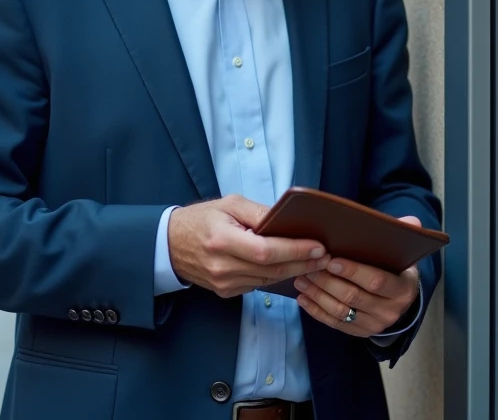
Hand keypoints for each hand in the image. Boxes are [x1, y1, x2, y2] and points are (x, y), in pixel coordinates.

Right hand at [168, 194, 331, 298]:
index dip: (295, 250)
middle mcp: (223, 267)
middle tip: (326, 256)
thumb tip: (286, 220)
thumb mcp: (229, 204)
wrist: (170, 245)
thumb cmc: (201, 219)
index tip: (318, 246)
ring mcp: (224, 284)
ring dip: (295, 272)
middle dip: (303, 263)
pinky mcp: (226, 292)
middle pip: (272, 269)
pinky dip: (276, 277)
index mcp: (222, 240)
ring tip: (316, 261)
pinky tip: (292, 268)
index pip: (267, 251)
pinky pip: (259, 285)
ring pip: (269, 280)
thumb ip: (258, 212)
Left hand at [292, 215, 422, 337]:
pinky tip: (303, 298)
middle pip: (353, 297)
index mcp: (402, 289)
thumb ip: (404, 235)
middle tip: (308, 266)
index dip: (353, 271)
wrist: (400, 300)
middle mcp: (390, 311)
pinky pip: (335, 324)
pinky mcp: (359, 332)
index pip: (376, 281)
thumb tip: (411, 221)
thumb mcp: (404, 254)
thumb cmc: (396, 269)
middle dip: (328, 281)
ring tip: (301, 279)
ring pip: (341, 311)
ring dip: (318, 295)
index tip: (331, 260)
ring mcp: (374, 325)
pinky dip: (316, 311)